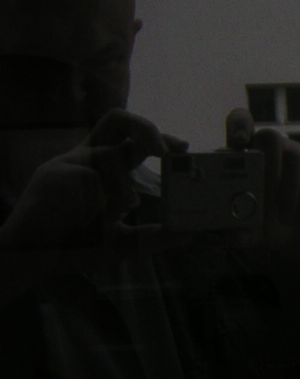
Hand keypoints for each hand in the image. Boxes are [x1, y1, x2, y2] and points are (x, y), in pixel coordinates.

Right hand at [1, 108, 184, 254]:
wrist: (33, 258)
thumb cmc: (73, 246)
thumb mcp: (123, 242)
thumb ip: (153, 237)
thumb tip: (188, 235)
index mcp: (100, 168)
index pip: (130, 138)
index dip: (157, 136)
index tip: (183, 147)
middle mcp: (86, 158)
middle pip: (118, 119)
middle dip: (148, 129)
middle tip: (169, 151)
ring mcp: (70, 162)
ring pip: (112, 158)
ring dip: (119, 191)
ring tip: (106, 215)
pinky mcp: (58, 170)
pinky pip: (96, 180)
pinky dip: (101, 203)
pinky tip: (85, 217)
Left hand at [224, 109, 299, 250]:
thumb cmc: (273, 224)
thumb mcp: (252, 232)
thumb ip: (238, 233)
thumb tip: (227, 236)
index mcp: (249, 156)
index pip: (242, 122)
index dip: (240, 125)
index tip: (238, 142)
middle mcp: (274, 150)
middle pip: (270, 135)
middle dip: (266, 161)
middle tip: (263, 190)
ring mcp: (299, 155)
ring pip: (293, 156)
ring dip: (287, 190)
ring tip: (283, 219)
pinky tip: (299, 221)